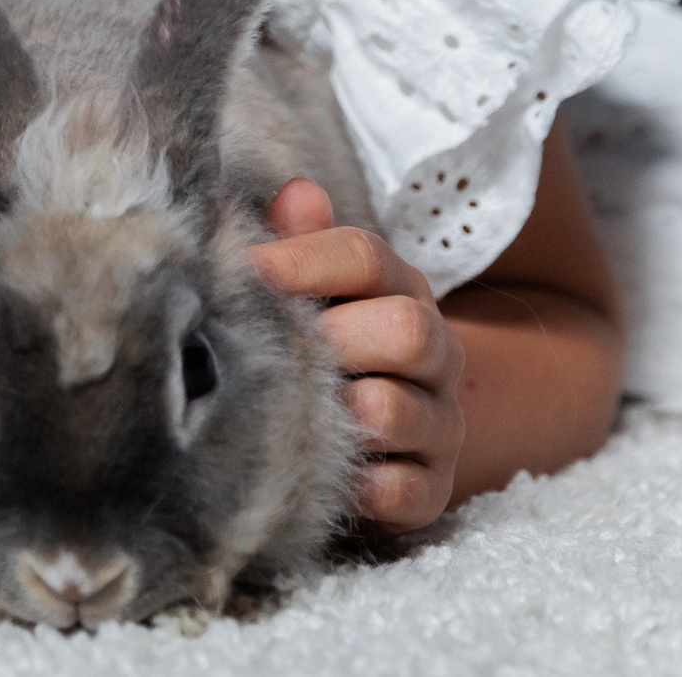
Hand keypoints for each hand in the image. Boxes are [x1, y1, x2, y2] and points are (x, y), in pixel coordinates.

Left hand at [248, 178, 465, 533]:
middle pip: (405, 330)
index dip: (300, 260)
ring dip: (333, 415)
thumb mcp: (311, 291)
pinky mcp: (432, 489)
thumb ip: (299, 241)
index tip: (242, 271)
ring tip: (286, 416)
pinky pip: (399, 489)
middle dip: (329, 342)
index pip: (364, 256)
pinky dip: (353, 484)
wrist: (381, 441)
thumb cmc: (323, 347)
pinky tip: (315, 474)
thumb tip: (297, 192)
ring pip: (394, 411)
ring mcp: (440, 423)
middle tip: (272, 357)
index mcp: (400, 290)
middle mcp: (436, 352)